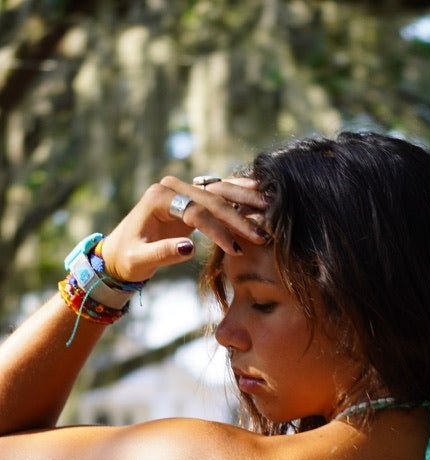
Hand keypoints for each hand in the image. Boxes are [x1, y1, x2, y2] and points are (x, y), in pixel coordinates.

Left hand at [101, 177, 268, 282]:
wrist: (119, 252)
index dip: (218, 231)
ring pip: (219, 191)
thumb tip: (190, 247)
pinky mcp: (191, 197)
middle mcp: (171, 187)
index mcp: (158, 198)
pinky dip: (239, 195)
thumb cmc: (127, 259)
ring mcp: (182, 189)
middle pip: (211, 198)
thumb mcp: (140, 261)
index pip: (196, 212)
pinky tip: (261, 196)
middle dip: (238, 217)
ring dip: (245, 201)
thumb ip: (162, 254)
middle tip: (262, 235)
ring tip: (270, 209)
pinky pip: (218, 193)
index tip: (236, 251)